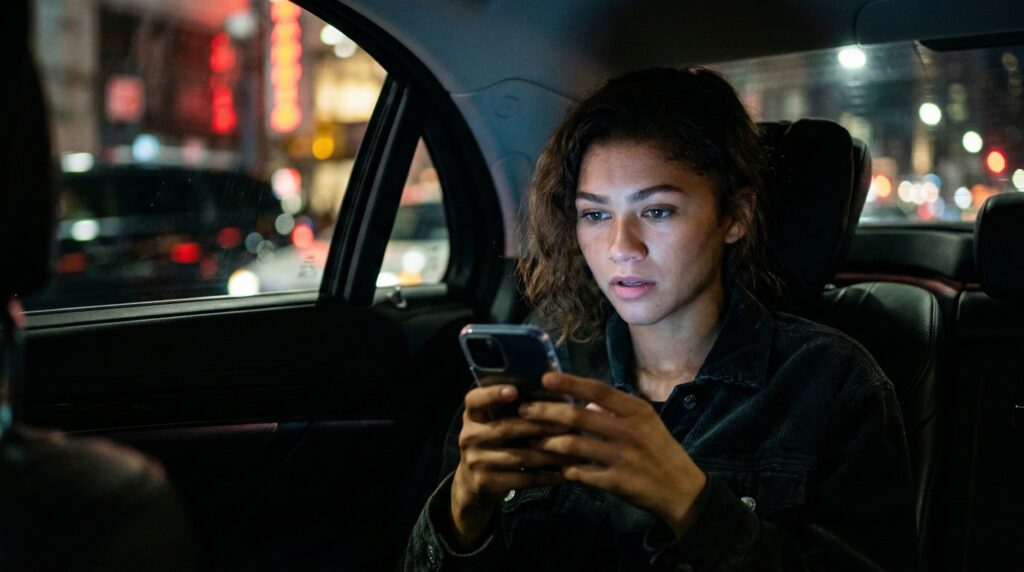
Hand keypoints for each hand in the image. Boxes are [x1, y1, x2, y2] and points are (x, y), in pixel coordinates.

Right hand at [449, 383, 572, 547]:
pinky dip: (546, 476)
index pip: (474, 400)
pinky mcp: (487, 483)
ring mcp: (476, 461)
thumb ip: (515, 406)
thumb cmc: (495, 441)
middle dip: (539, 427)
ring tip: (573, 451)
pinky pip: (523, 479)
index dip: (492, 394)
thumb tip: (555, 382)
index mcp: (472, 415)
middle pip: (506, 428)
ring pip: (519, 457)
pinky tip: (565, 473)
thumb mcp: (494, 421)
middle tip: (566, 425)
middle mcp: (469, 436)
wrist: (472, 481)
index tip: (514, 390)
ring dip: (550, 454)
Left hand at [518, 372, 706, 535]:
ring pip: (573, 445)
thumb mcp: (645, 423)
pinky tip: (557, 468)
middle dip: (546, 412)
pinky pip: (581, 473)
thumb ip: (615, 411)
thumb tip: (582, 401)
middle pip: (579, 416)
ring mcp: (622, 457)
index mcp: (636, 411)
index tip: (545, 378)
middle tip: (524, 411)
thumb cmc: (659, 450)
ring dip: (549, 442)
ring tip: (534, 440)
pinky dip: (565, 469)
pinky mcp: (616, 482)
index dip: (570, 382)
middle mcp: (629, 431)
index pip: (599, 390)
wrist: (681, 490)